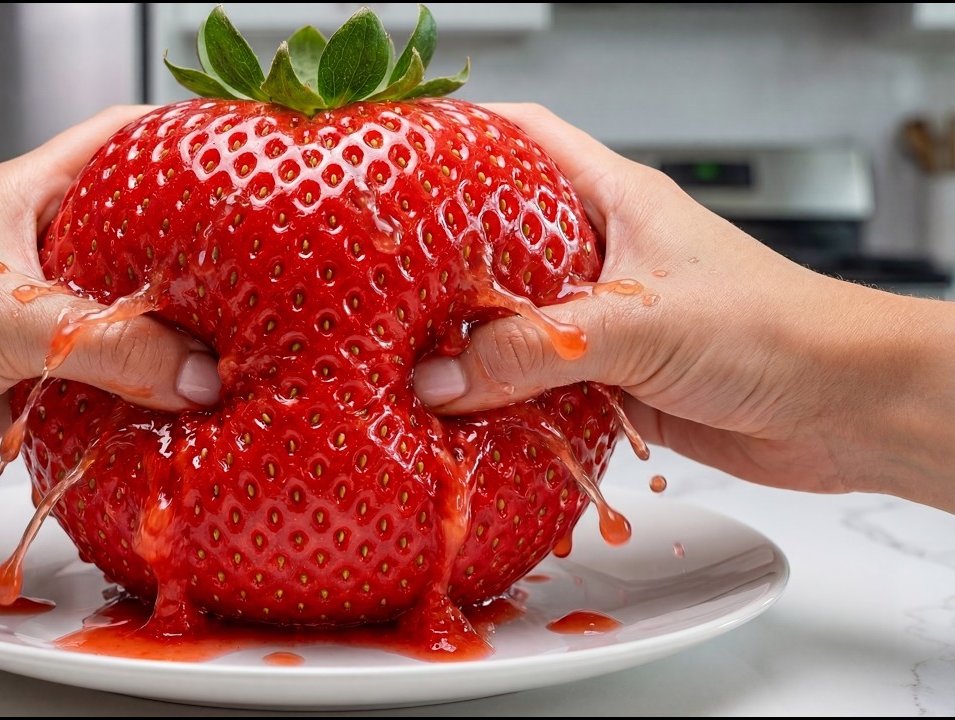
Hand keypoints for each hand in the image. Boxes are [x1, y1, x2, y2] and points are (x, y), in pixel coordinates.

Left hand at [0, 105, 220, 519]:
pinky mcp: (21, 384)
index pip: (117, 144)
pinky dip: (131, 406)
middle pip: (135, 247)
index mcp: (26, 199)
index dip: (180, 145)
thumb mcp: (6, 315)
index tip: (241, 165)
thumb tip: (197, 374)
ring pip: (119, 328)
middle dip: (192, 269)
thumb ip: (109, 346)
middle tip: (255, 284)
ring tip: (228, 359)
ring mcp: (28, 321)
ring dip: (164, 350)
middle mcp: (33, 255)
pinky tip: (169, 418)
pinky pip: (96, 391)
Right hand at [413, 103, 954, 510]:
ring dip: (470, 345)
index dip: (461, 137)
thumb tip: (440, 379)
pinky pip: (539, 383)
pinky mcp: (614, 379)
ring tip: (404, 354)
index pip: (526, 139)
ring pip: (515, 321)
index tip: (399, 155)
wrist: (842, 410)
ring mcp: (608, 318)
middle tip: (381, 276)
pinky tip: (466, 416)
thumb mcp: (641, 322)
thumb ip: (534, 348)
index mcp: (616, 200)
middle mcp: (606, 253)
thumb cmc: (776, 330)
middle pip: (502, 241)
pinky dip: (503, 401)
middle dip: (444, 261)